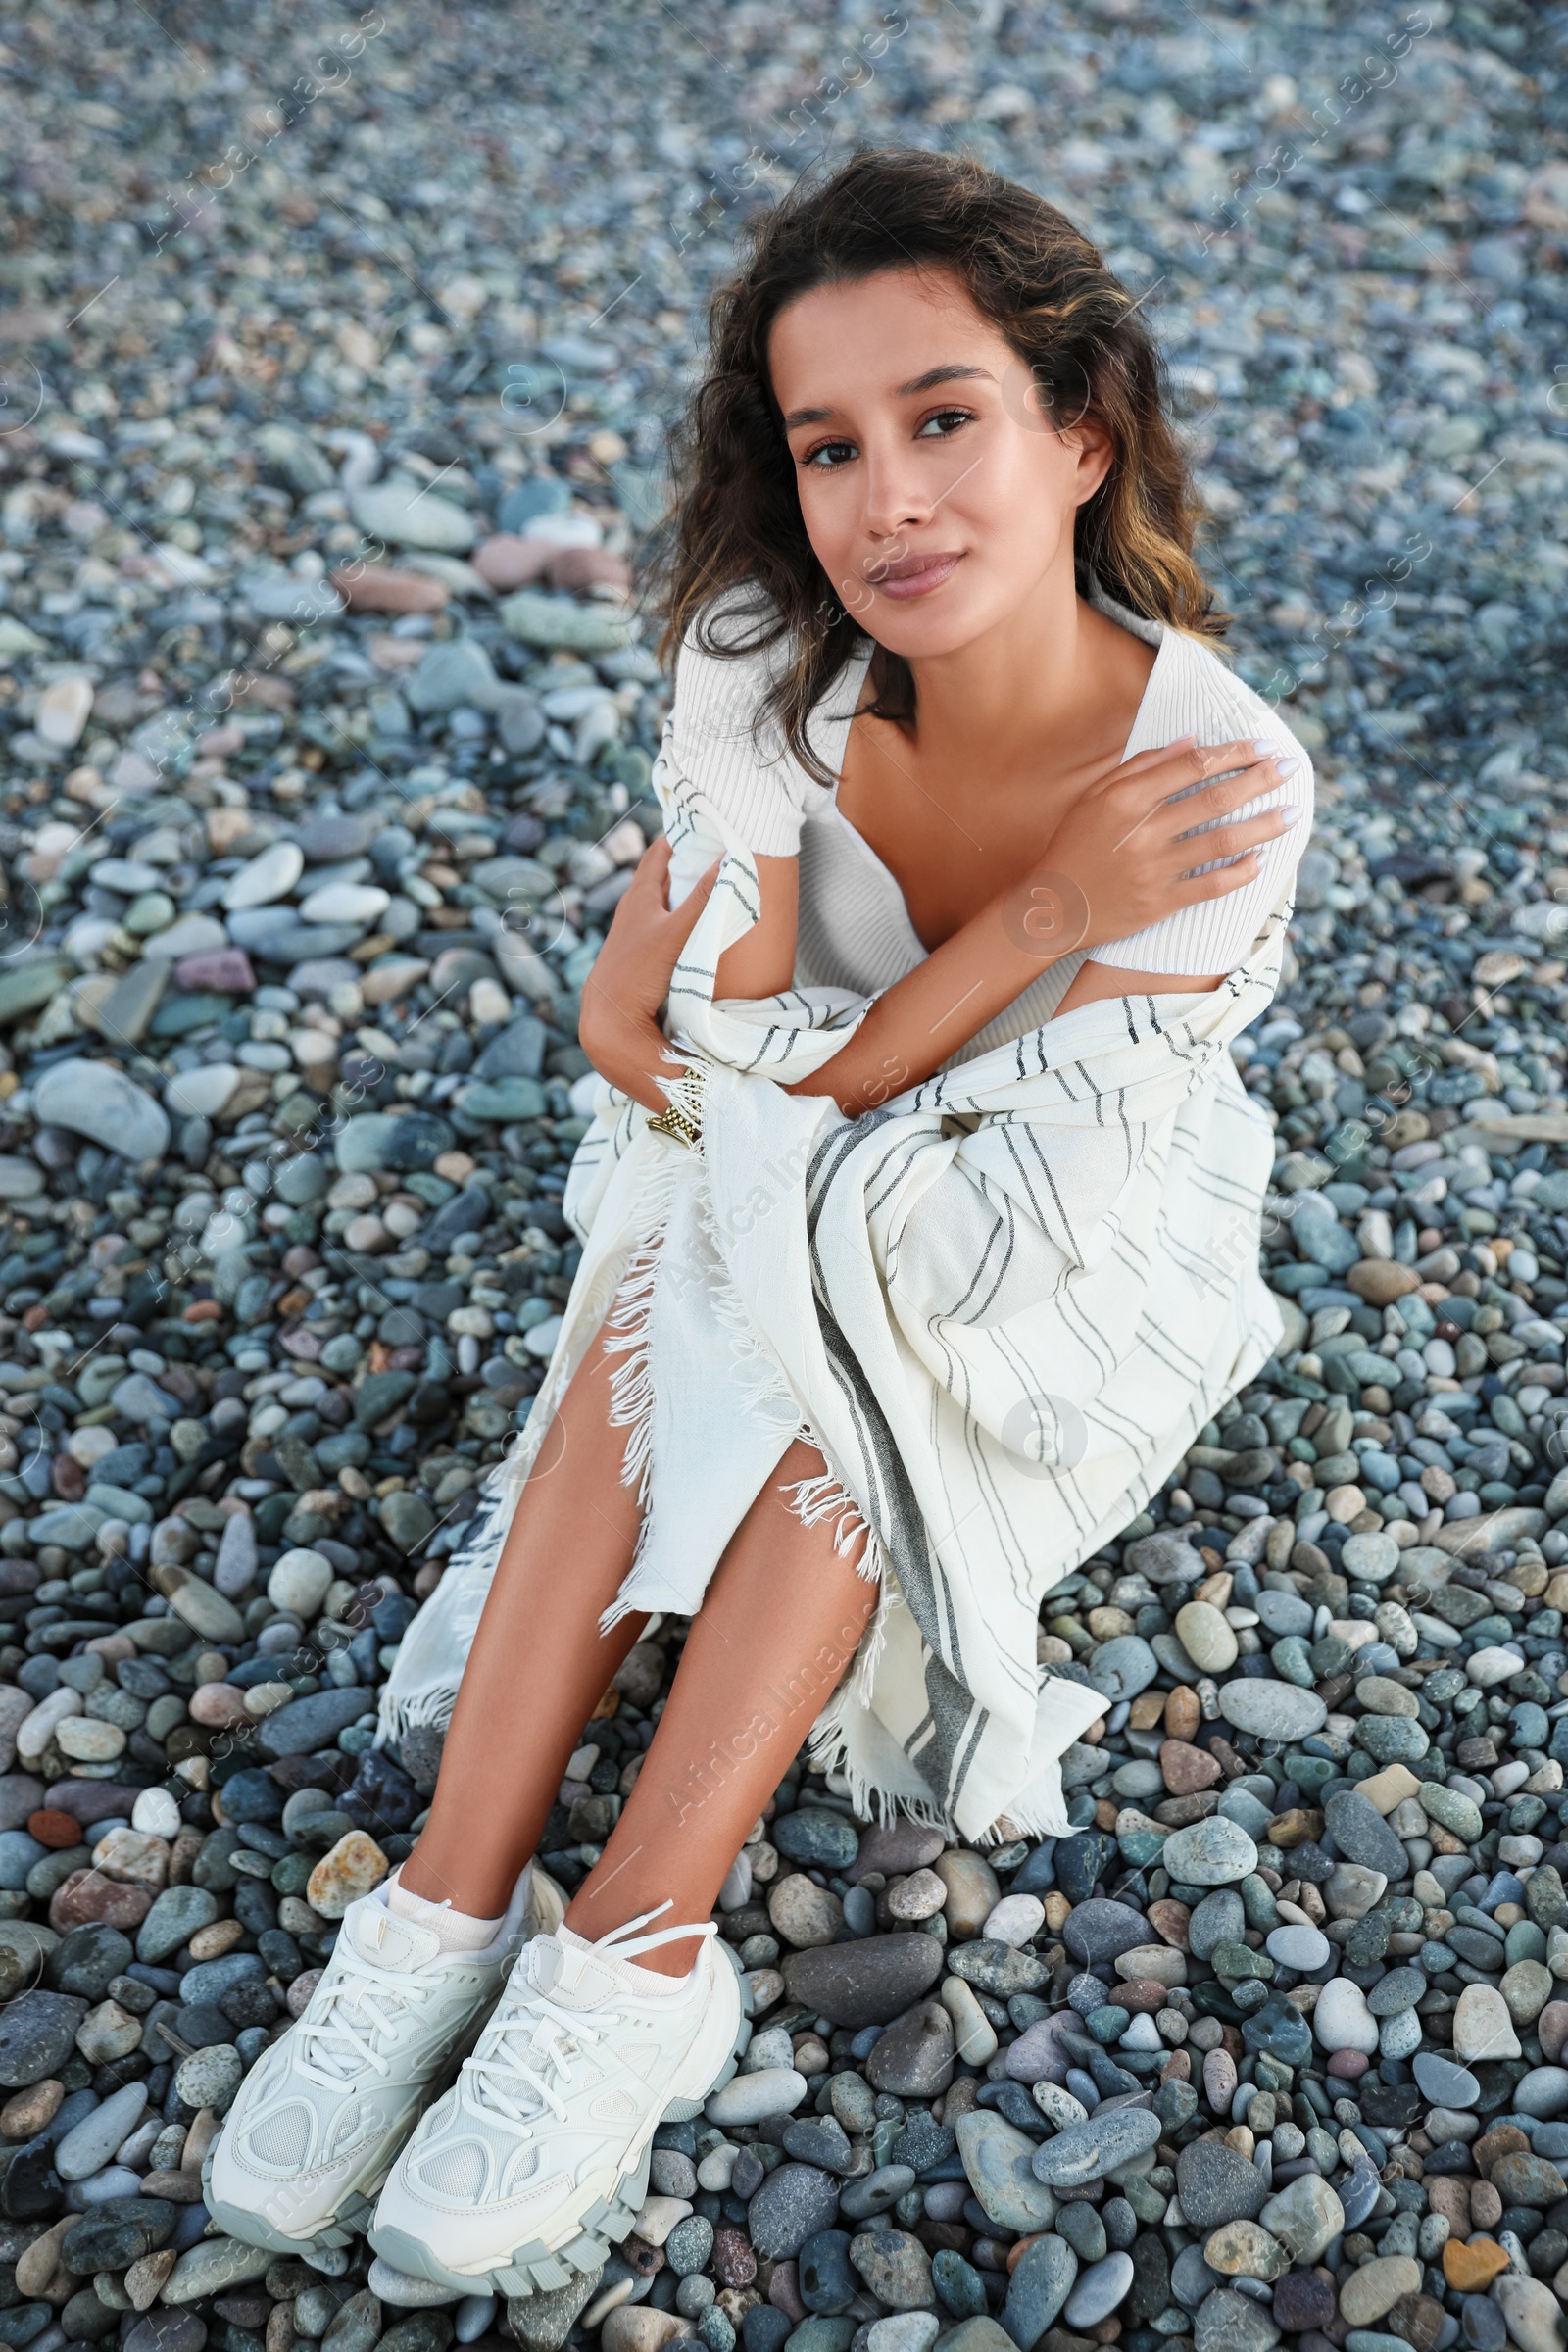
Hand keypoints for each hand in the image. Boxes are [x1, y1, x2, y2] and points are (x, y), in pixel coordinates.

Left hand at [578, 838, 718, 1112]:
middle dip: (689, 858)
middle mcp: (635, 906)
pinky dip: (683, 911)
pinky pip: (667, 919)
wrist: (609, 1016)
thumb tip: (727, 858)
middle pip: (664, 871)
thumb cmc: (637, 970)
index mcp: (640, 894)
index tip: (708, 821)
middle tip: (721, 846)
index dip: (683, 832)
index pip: (661, 850)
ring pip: (665, 897)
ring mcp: (638, 928)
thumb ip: (701, 898)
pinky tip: (699, 921)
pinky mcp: (643, 949)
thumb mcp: (676, 931)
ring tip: (716, 878)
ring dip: (686, 886)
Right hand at [1009, 735, 1301, 957]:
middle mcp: (1143, 832)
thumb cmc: (1075, 845)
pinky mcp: (1161, 903)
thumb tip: (1192, 741)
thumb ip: (1142, 766)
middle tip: (1290, 769)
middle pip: (1215, 799)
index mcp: (1125, 799)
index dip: (1234, 752)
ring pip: (1222, 842)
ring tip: (1292, 814)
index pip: (1192, 767)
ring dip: (1263, 826)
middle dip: (1259, 780)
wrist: (1053, 908)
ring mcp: (1154, 870)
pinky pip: (1211, 886)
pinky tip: (1261, 860)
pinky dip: (1240, 873)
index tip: (1263, 746)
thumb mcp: (1096, 797)